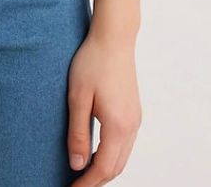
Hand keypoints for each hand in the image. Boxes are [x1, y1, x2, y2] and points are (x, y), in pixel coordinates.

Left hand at [67, 30, 141, 184]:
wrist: (114, 38)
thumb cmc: (93, 62)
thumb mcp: (78, 97)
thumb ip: (78, 133)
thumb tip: (77, 165)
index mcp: (118, 125)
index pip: (103, 168)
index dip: (87, 184)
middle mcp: (132, 126)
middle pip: (116, 167)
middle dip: (96, 180)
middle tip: (75, 185)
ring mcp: (135, 119)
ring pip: (122, 157)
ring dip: (104, 169)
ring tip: (83, 174)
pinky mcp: (134, 111)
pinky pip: (125, 144)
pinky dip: (111, 156)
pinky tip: (97, 153)